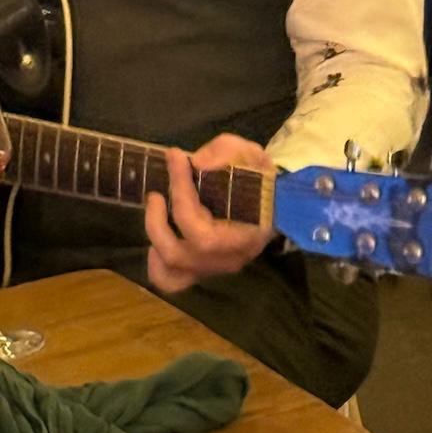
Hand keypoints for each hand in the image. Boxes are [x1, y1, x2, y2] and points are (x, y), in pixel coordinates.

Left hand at [144, 135, 275, 293]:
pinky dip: (157, 263)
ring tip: (157, 210)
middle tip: (156, 193)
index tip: (175, 158)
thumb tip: (197, 162)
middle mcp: (226, 259)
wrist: (275, 201)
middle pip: (178, 254)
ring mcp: (213, 267)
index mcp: (242, 237)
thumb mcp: (250, 154)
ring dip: (156, 240)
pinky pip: (172, 280)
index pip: (199, 228)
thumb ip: (226, 152)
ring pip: (172, 272)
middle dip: (157, 222)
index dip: (180, 192)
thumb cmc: (260, 179)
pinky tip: (158, 236)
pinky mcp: (202, 268)